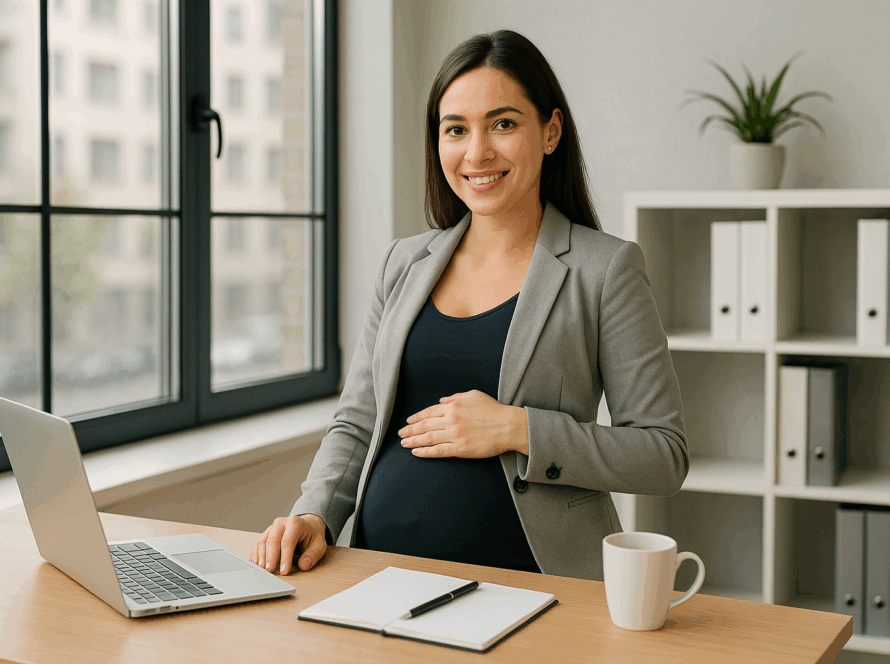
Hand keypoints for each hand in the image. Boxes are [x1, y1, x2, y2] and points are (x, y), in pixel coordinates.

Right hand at [250, 514, 327, 574]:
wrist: (307, 525)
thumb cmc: (312, 536)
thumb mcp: (319, 544)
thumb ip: (313, 554)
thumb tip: (303, 565)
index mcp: (295, 523)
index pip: (288, 541)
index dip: (285, 557)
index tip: (284, 571)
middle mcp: (281, 523)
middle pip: (273, 540)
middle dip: (270, 557)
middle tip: (269, 571)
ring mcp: (272, 527)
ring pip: (263, 541)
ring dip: (261, 556)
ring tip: (262, 569)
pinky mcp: (266, 534)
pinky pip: (258, 543)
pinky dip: (256, 554)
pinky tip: (256, 564)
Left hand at [398, 389, 527, 458]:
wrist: (508, 426)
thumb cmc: (493, 409)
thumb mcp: (473, 395)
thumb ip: (455, 397)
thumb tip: (441, 401)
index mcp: (453, 406)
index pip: (429, 412)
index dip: (417, 417)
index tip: (409, 421)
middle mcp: (451, 420)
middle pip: (425, 425)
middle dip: (410, 430)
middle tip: (401, 433)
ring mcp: (455, 435)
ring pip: (428, 438)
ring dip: (413, 441)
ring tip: (404, 443)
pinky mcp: (460, 449)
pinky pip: (438, 451)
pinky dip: (425, 452)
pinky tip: (416, 452)